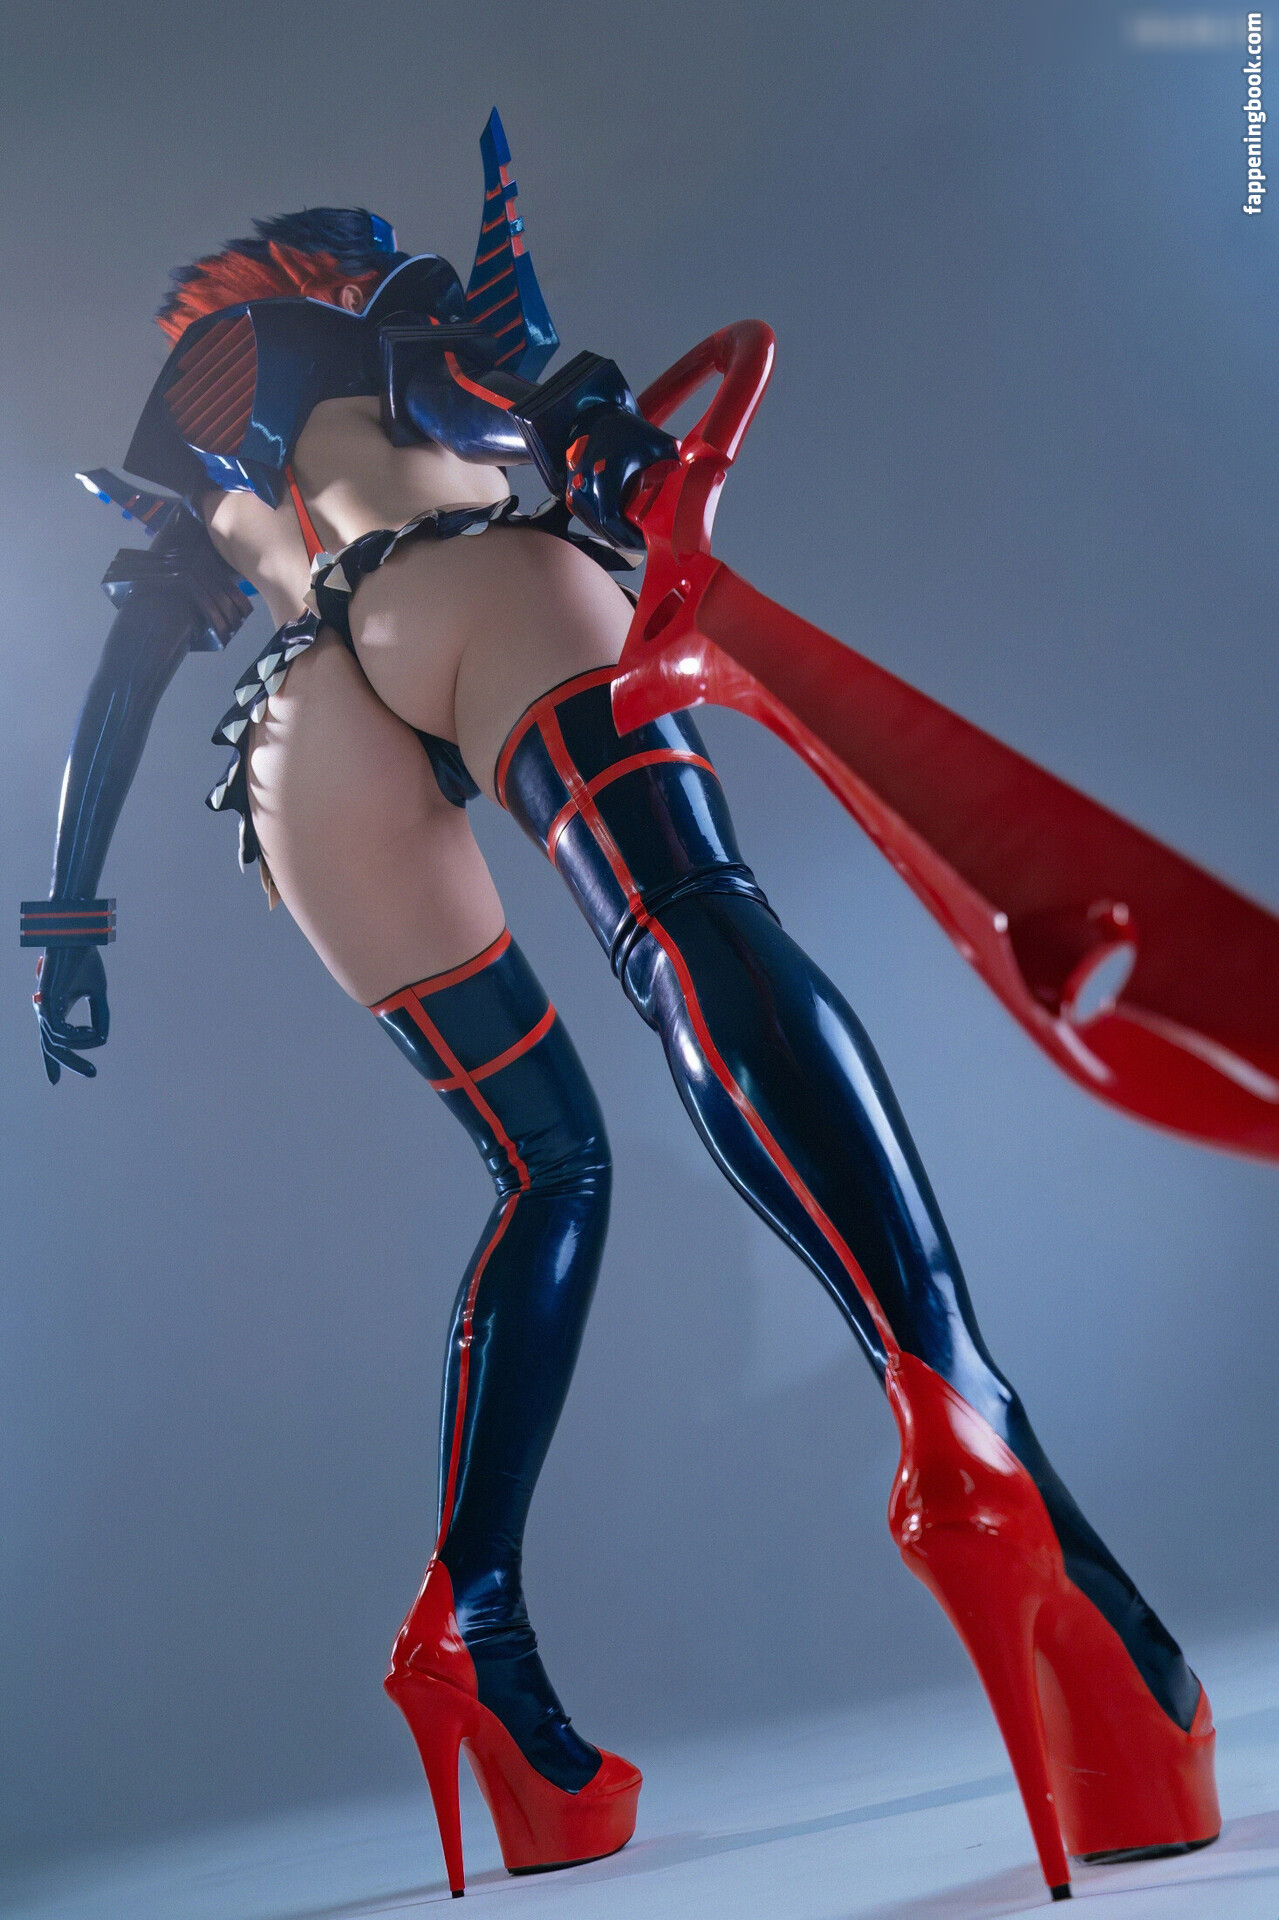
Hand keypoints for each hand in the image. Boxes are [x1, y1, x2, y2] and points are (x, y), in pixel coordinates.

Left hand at [33, 944, 109, 1083]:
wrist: (76, 938)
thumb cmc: (84, 962)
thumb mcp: (98, 993)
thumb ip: (99, 1016)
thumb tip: (101, 1039)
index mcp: (55, 1009)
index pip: (50, 1042)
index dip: (52, 1063)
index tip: (55, 1083)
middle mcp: (46, 1011)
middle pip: (51, 1048)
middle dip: (70, 1064)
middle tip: (93, 1074)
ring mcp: (43, 1007)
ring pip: (56, 1043)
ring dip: (79, 1046)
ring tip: (97, 1035)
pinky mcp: (46, 1001)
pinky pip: (58, 1032)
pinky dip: (76, 1036)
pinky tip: (91, 1031)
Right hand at [564, 407, 677, 551]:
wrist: (594, 417)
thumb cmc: (623, 429)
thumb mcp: (654, 442)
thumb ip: (674, 458)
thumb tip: (694, 474)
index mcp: (603, 475)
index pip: (612, 521)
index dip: (629, 537)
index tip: (646, 541)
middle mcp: (583, 486)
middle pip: (604, 530)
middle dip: (626, 540)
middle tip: (645, 542)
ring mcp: (574, 491)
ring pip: (595, 527)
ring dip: (614, 534)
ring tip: (634, 535)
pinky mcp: (570, 493)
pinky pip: (587, 519)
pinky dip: (603, 525)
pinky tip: (620, 524)